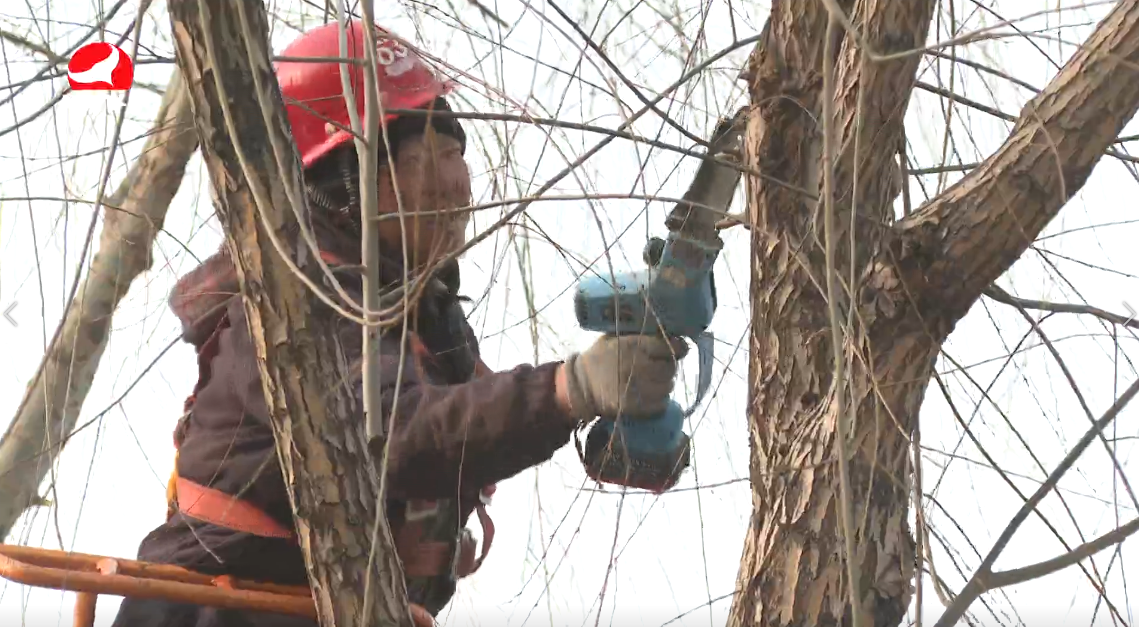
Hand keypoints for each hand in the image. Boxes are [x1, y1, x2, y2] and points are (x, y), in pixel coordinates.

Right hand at [560, 334, 687, 420]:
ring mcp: (635, 389)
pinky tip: (650, 394)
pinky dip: (659, 400)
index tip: (678, 348)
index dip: (677, 347)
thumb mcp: (617, 337)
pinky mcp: (634, 408)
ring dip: (664, 383)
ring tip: (653, 381)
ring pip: (667, 386)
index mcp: (632, 345)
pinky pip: (660, 404)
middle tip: (660, 366)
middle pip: (670, 368)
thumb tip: (675, 338)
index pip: (666, 346)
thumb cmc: (601, 357)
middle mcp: (636, 366)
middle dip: (669, 366)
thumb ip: (642, 335)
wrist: (580, 385)